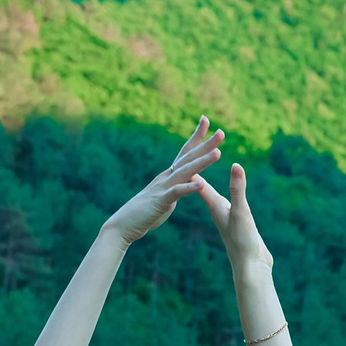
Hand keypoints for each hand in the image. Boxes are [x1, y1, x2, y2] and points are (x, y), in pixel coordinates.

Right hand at [103, 120, 223, 244]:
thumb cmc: (144, 213)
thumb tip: (183, 185)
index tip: (207, 121)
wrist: (124, 224)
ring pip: (186, 171)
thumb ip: (174, 189)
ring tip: (218, 153)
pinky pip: (177, 193)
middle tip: (221, 132)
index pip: (185, 152)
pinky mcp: (161, 201)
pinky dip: (189, 188)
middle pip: (188, 157)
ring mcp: (163, 187)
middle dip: (206, 144)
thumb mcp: (164, 197)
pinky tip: (202, 184)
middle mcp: (166, 177)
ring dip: (202, 162)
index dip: (196, 137)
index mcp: (168, 175)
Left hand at [194, 162, 272, 273]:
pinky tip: (226, 196)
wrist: (250, 268)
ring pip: (212, 194)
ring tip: (200, 170)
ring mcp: (226, 217)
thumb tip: (235, 165)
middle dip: (198, 168)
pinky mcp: (236, 224)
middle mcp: (217, 210)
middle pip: (202, 185)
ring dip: (206, 180)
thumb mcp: (241, 212)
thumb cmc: (243, 242)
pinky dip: (223, 193)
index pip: (198, 180)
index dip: (194, 163)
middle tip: (190, 152)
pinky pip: (226, 203)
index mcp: (215, 206)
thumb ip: (238, 189)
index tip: (186, 148)